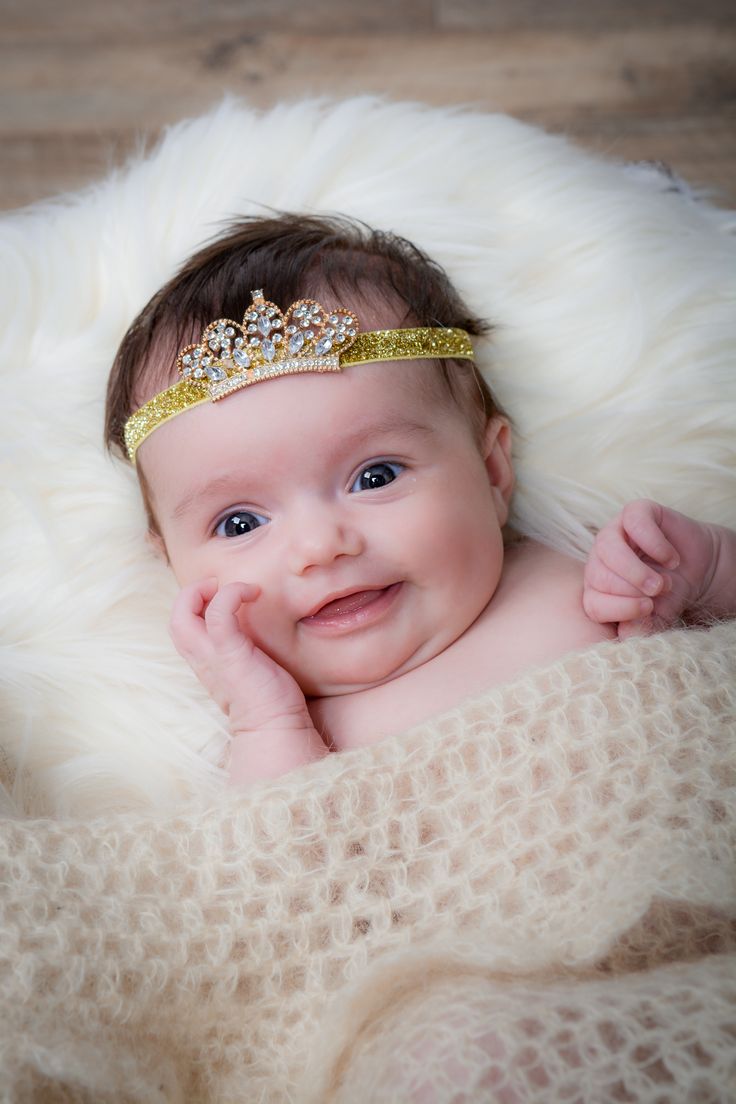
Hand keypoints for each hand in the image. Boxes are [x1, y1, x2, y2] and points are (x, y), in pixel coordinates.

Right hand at [170, 578, 327, 780]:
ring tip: (231, 587)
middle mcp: (201, 659)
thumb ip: (242, 650)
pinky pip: (218, 614)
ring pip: (180, 616)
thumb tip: (255, 630)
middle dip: (190, 592)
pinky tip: (252, 593)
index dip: (194, 604)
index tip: (223, 595)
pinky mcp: (231, 654)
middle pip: (173, 619)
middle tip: (221, 586)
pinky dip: (230, 594)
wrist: (276, 728)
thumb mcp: (247, 667)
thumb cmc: (268, 697)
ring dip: (201, 591)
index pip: (182, 627)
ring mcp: (213, 657)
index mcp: (205, 661)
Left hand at [583, 500, 718, 638]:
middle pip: (597, 576)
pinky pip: (633, 523)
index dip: (619, 610)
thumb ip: (641, 628)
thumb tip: (626, 635)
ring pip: (607, 547)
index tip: (647, 610)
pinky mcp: (634, 512)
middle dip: (631, 590)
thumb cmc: (669, 595)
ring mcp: (613, 533)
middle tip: (658, 593)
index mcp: (597, 589)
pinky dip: (654, 543)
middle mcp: (599, 560)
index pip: (593, 603)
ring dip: (636, 570)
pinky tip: (670, 558)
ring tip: (662, 582)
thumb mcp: (657, 617)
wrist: (698, 569)